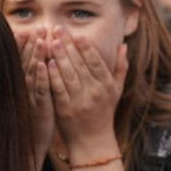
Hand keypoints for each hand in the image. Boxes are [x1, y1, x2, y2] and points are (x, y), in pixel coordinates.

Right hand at [16, 28, 54, 170]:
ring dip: (35, 55)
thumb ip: (32, 80)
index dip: (24, 45)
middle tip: (35, 27)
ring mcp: (30, 98)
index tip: (27, 28)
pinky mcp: (38, 108)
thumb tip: (37, 63)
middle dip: (30, 44)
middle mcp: (24, 89)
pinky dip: (41, 77)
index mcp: (23, 85)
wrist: (30, 147)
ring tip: (40, 39)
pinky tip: (44, 65)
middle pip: (26, 62)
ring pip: (32, 73)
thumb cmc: (34, 121)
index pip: (23, 60)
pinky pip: (39, 90)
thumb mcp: (32, 99)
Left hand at [47, 27, 125, 153]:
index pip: (96, 62)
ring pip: (69, 74)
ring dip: (59, 56)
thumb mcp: (117, 90)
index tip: (77, 34)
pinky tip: (46, 63)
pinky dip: (53, 76)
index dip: (86, 47)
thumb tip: (123, 45)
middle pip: (80, 65)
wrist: (93, 141)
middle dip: (68, 46)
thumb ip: (121, 67)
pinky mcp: (66, 110)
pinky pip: (59, 89)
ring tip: (51, 41)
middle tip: (58, 30)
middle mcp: (95, 92)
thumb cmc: (104, 112)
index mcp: (107, 86)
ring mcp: (80, 101)